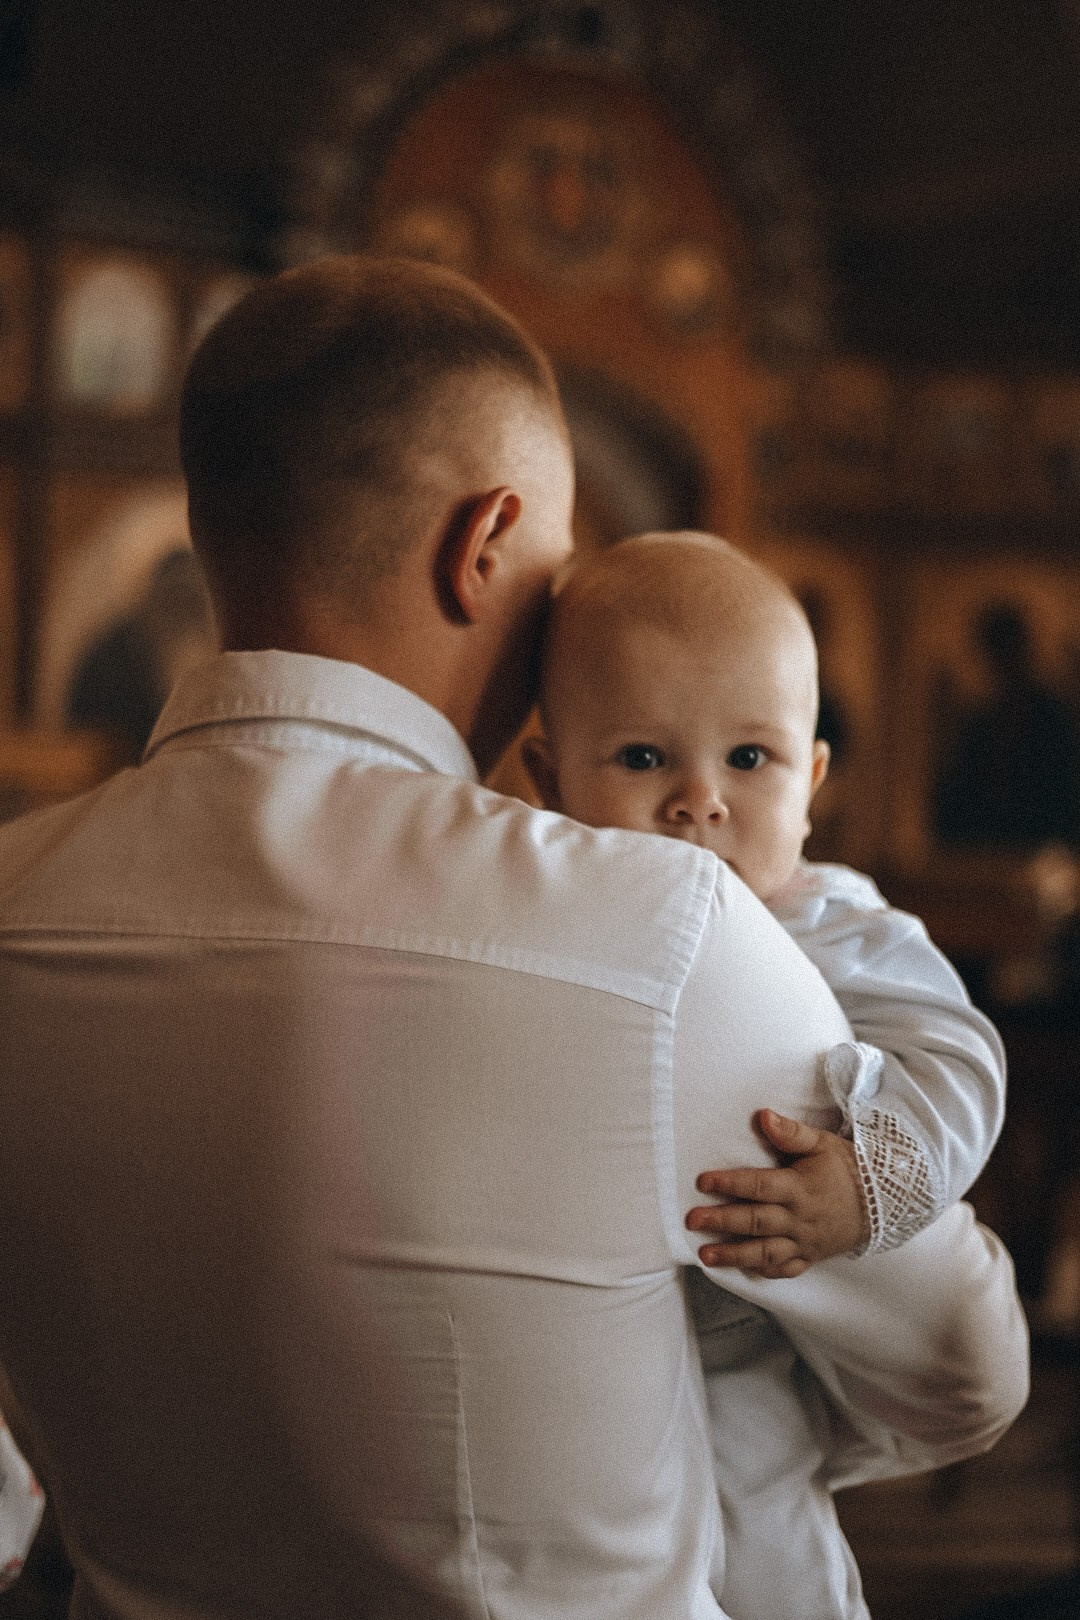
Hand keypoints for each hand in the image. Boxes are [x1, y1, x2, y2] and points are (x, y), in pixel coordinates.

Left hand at [685, 1109, 870, 1279]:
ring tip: (706, 1255)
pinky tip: (742, 1268)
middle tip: (692, 1220)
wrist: (883, 1202)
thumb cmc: (845, 1169)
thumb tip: (763, 1116)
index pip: (759, 1185)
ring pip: (766, 1252)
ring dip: (734, 1255)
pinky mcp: (811, 1257)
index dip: (730, 1183)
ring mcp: (805, 1241)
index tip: (703, 1181)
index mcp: (799, 1187)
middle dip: (722, 1221)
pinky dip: (764, 1271)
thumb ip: (791, 1132)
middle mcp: (799, 1218)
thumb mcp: (822, 1144)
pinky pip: (786, 1269)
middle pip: (756, 1221)